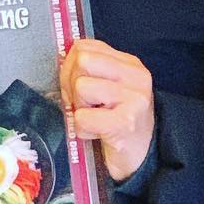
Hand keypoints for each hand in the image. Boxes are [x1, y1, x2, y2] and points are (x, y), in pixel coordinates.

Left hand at [59, 38, 154, 183]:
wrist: (141, 156)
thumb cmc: (118, 122)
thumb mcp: (109, 87)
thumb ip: (90, 70)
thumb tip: (62, 58)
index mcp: (130, 64)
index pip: (84, 47)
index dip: (70, 68)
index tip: (76, 88)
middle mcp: (135, 76)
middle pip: (81, 61)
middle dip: (72, 85)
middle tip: (83, 105)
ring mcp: (133, 98)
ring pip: (81, 87)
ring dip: (79, 109)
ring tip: (94, 119)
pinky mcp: (124, 122)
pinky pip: (82, 117)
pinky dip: (82, 129)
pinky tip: (97, 134)